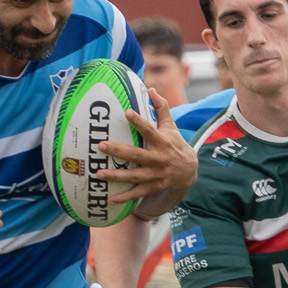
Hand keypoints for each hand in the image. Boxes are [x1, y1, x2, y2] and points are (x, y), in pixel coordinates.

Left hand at [99, 92, 195, 207]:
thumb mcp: (171, 126)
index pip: (149, 130)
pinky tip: (109, 199)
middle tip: (101, 145)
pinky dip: (123, 198)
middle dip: (118, 151)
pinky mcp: (153, 187)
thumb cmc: (175, 145)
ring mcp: (156, 175)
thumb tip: (151, 88)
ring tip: (99, 173)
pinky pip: (136, 193)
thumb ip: (161, 107)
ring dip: (116, 176)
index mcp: (162, 142)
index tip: (126, 112)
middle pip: (136, 155)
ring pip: (134, 176)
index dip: (138, 121)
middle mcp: (158, 159)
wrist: (189, 172)